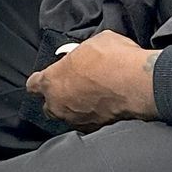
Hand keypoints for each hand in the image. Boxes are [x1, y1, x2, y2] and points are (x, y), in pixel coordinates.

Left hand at [24, 31, 158, 131]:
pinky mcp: (92, 129)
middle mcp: (58, 103)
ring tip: (89, 98)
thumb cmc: (114, 59)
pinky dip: (90, 117)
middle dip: (56, 98)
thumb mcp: (94, 42)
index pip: (33, 85)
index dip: (40, 82)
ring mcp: (74, 118)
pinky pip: (85, 124)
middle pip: (48, 106)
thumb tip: (85, 54)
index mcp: (51, 80)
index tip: (47, 79)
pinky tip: (101, 107)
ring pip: (66, 116)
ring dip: (73, 109)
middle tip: (72, 88)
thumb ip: (81, 52)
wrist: (137, 84)